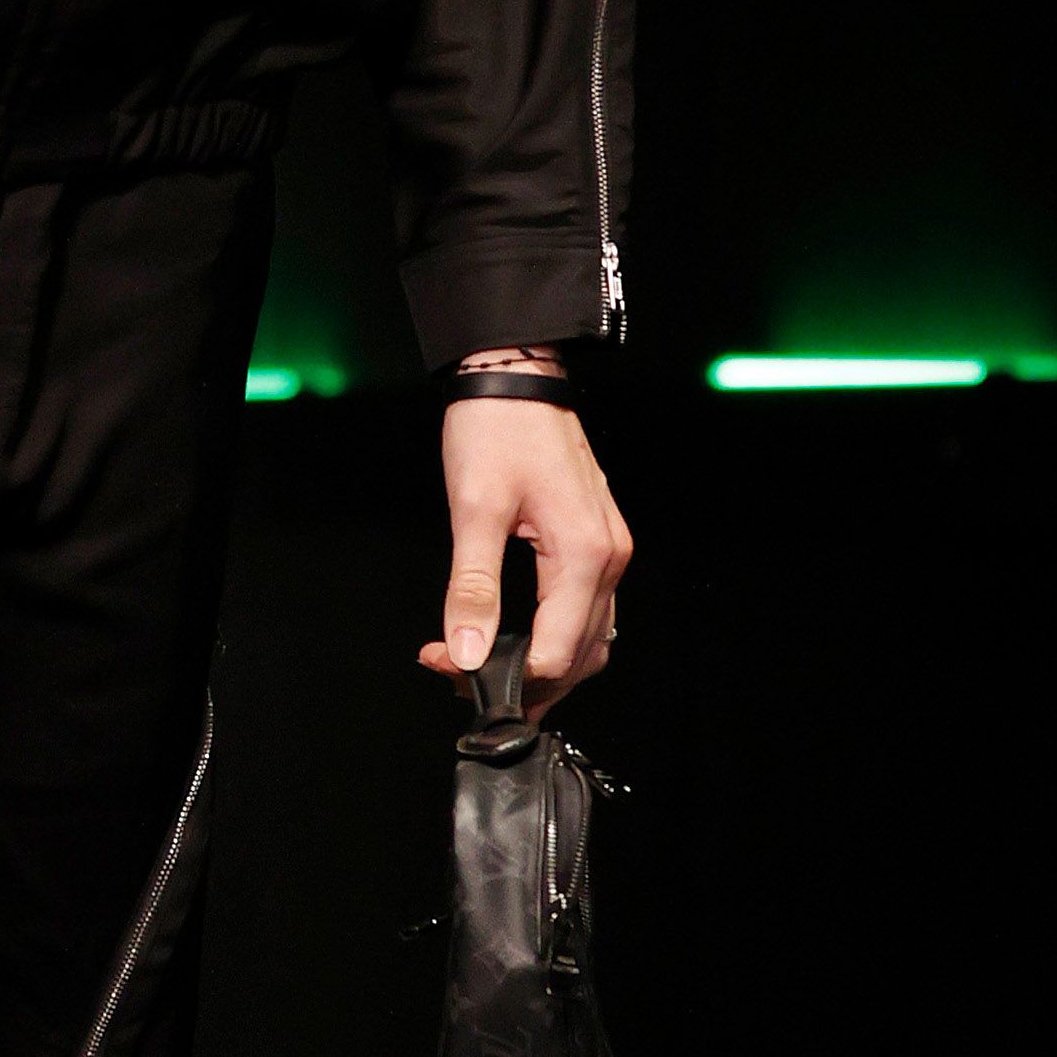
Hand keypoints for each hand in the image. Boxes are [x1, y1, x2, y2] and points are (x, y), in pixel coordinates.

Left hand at [418, 365, 629, 713]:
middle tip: (460, 677)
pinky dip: (556, 637)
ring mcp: (608, 549)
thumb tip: (467, 651)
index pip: (554, 654)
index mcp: (585, 554)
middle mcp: (609, 558)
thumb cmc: (498, 429)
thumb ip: (473, 589)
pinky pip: (588, 610)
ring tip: (486, 669)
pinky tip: (519, 640)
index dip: (501, 675)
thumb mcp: (474, 510)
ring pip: (588, 639)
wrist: (517, 376)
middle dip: (523, 680)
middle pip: (578, 657)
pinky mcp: (597, 541)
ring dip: (543, 666)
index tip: (446, 664)